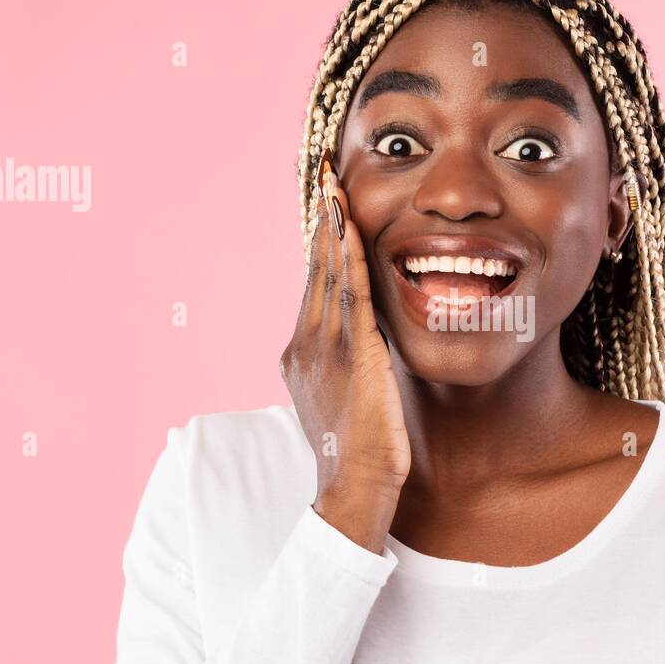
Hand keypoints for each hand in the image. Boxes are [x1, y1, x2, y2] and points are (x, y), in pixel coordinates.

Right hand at [280, 151, 409, 552]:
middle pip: (315, 270)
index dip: (321, 244)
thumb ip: (347, 363)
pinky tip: (351, 227)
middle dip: (322, 223)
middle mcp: (305, 343)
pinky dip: (349, 257)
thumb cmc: (356, 450)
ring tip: (333, 186)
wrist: (354, 487)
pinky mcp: (352, 355)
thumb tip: (362, 342)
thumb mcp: (342, 397)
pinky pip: (350, 294)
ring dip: (333, 228)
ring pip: (328, 275)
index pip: (313, 285)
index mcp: (302, 352)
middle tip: (324, 176)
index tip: (327, 206)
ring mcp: (325, 348)